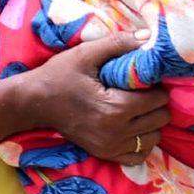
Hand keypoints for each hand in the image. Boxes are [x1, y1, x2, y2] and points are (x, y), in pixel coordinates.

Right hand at [6, 30, 168, 160]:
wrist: (33, 104)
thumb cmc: (59, 76)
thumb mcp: (85, 54)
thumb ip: (118, 44)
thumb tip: (148, 37)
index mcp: (114, 107)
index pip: (158, 100)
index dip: (156, 86)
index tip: (144, 79)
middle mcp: (115, 132)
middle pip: (160, 119)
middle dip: (156, 104)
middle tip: (142, 92)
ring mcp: (110, 147)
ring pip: (153, 138)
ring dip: (151, 123)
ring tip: (137, 109)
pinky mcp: (105, 154)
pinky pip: (139, 155)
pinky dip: (142, 142)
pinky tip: (132, 128)